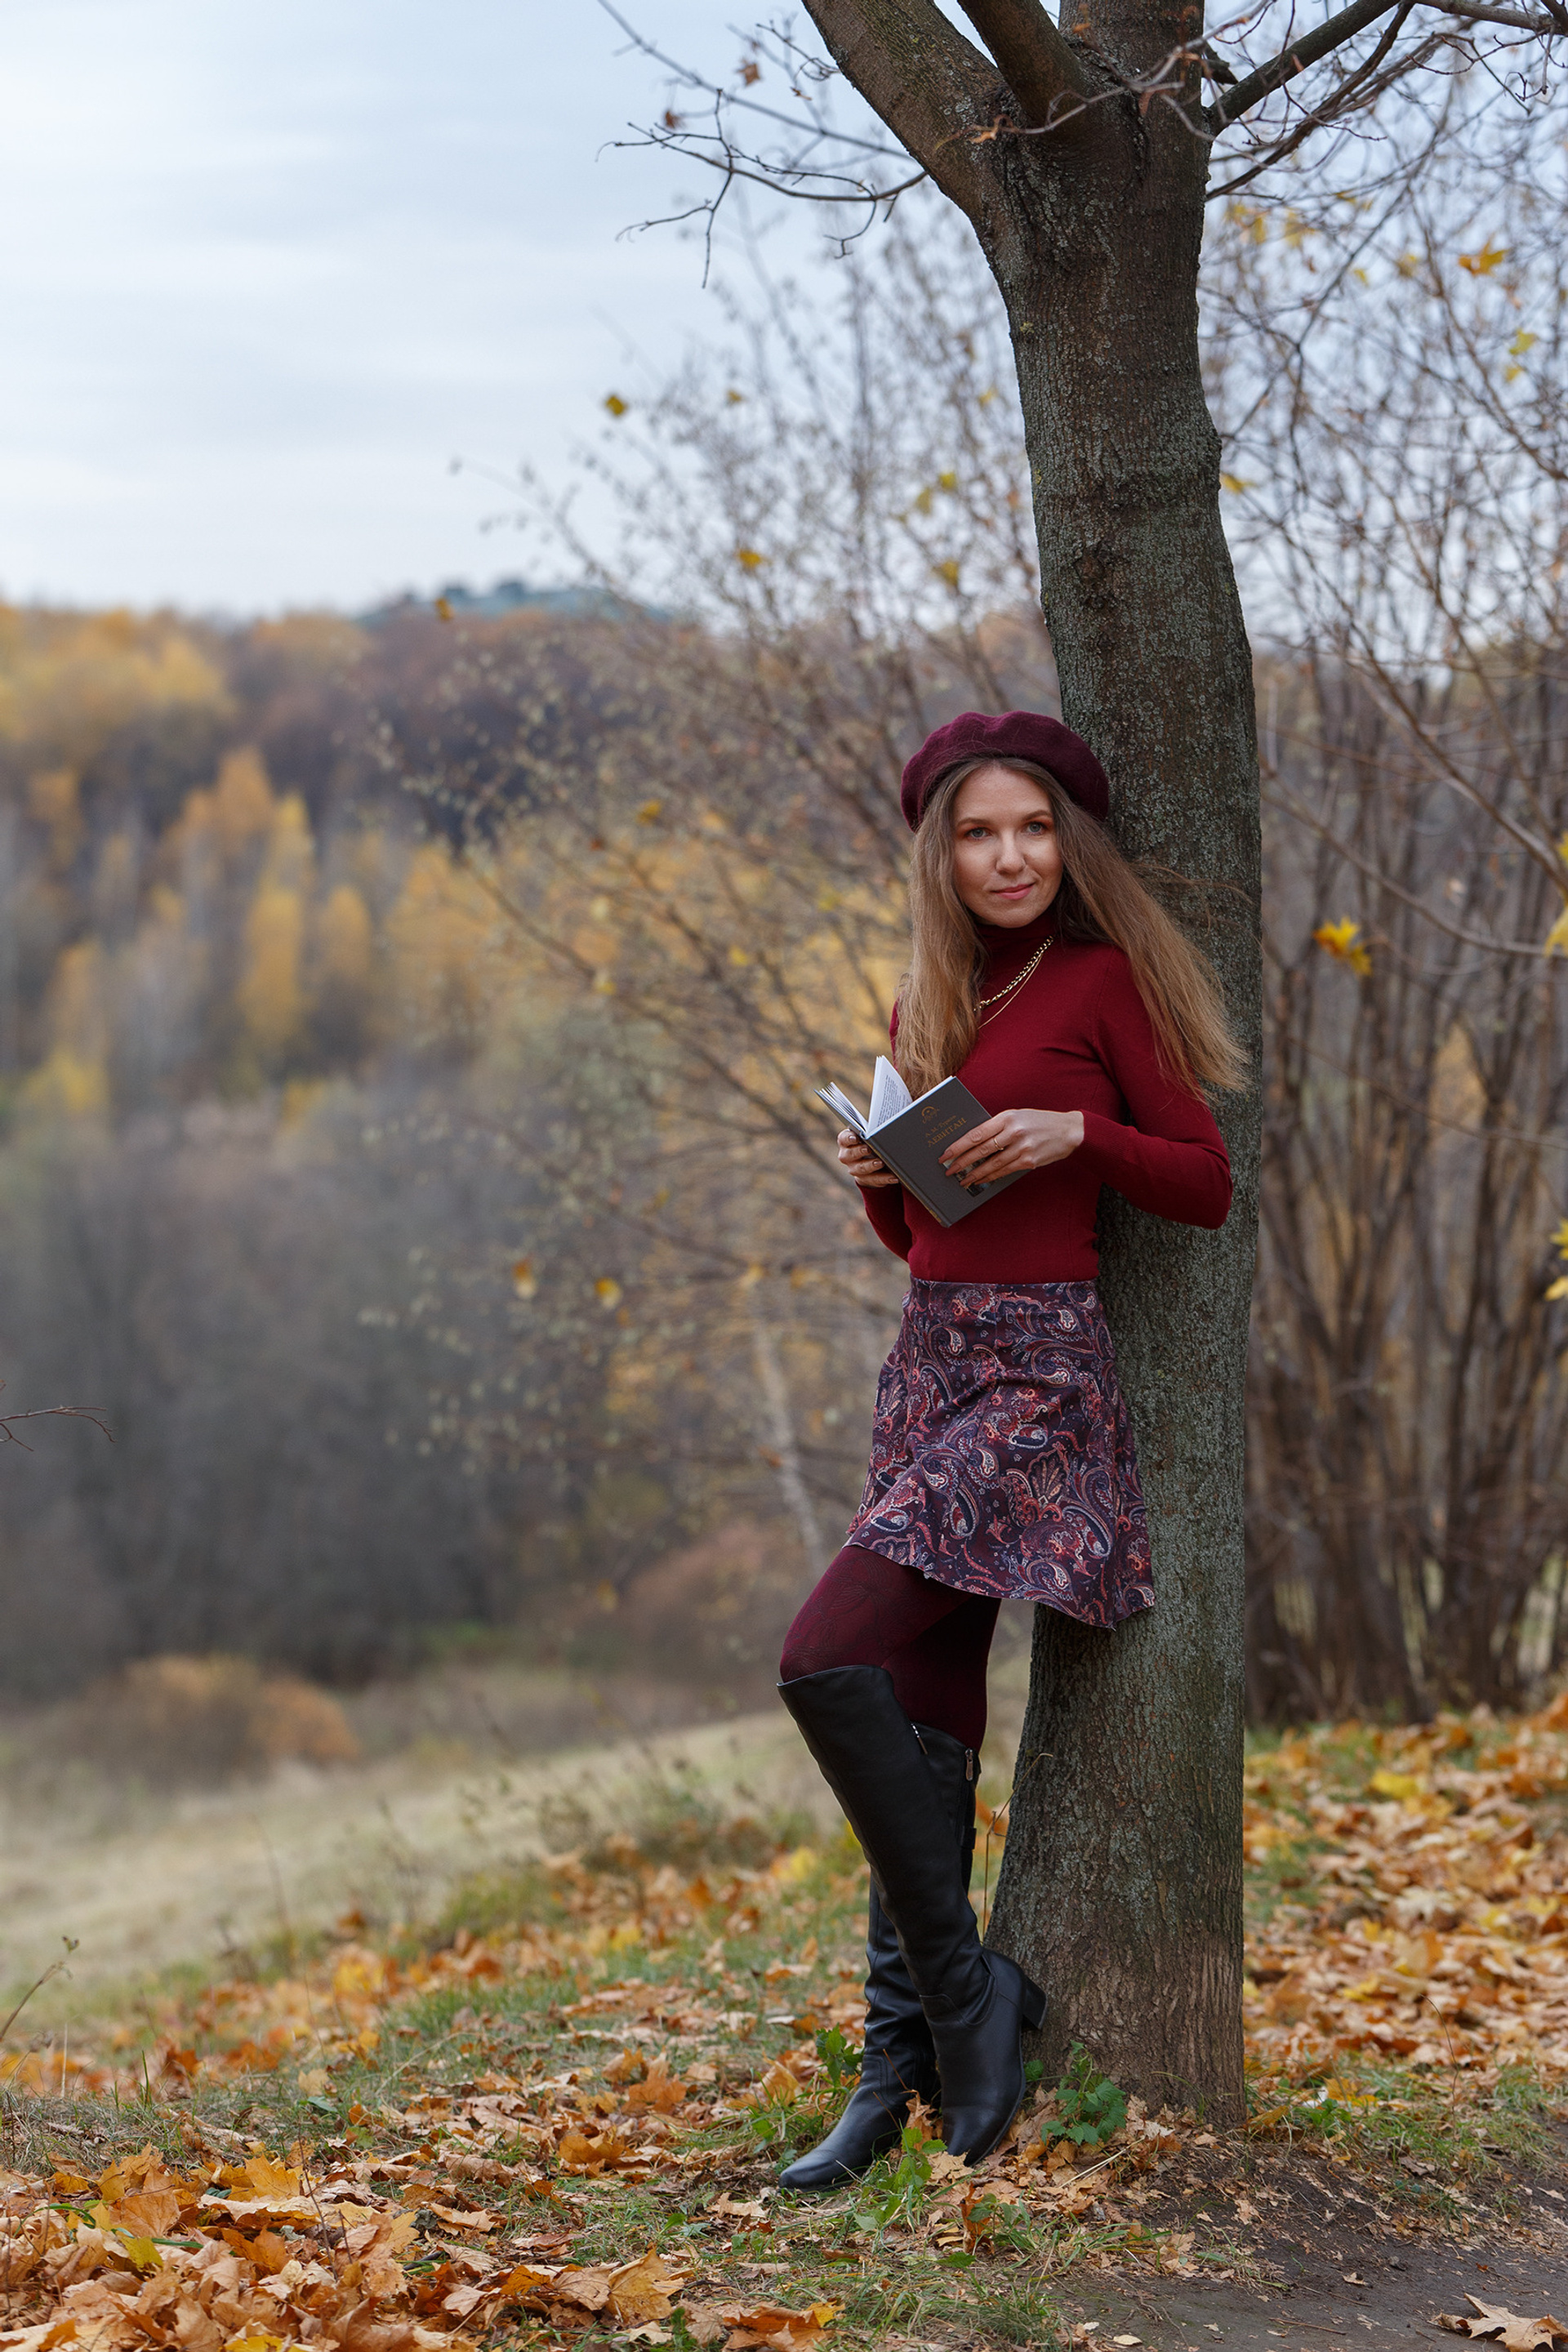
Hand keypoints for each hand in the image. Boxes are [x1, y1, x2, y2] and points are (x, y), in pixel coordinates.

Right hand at [838, 1128, 900, 1187]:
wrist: (868, 1160)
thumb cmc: (869, 1142)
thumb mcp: (868, 1136)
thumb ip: (871, 1132)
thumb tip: (885, 1128)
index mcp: (846, 1142)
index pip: (843, 1139)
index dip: (848, 1138)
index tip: (855, 1137)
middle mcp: (847, 1156)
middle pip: (850, 1154)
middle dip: (859, 1151)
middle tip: (868, 1149)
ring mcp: (854, 1169)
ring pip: (861, 1168)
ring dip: (871, 1165)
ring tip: (881, 1162)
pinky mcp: (865, 1179)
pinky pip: (875, 1180)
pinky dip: (885, 1178)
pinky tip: (894, 1177)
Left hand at [941, 1108, 1084, 1185]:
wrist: (1069, 1131)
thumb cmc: (1039, 1122)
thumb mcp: (1018, 1116)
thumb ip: (998, 1126)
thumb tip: (973, 1142)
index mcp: (1008, 1117)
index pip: (977, 1133)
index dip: (958, 1146)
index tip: (946, 1154)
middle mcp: (1014, 1132)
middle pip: (981, 1150)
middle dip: (962, 1162)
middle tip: (948, 1170)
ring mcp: (1022, 1148)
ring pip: (991, 1164)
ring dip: (974, 1174)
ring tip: (962, 1180)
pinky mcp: (1029, 1161)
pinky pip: (1004, 1171)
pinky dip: (990, 1176)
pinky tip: (981, 1180)